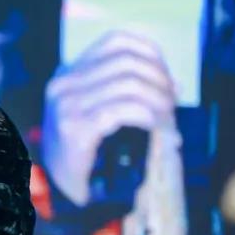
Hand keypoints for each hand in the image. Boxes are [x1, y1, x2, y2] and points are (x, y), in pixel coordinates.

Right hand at [41, 30, 176, 205]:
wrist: (60, 192)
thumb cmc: (85, 154)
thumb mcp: (96, 112)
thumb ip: (123, 92)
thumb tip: (174, 84)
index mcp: (68, 74)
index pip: (116, 42)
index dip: (151, 54)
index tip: (168, 79)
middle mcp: (64, 84)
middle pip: (127, 62)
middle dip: (159, 80)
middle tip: (173, 104)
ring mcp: (67, 105)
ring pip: (129, 84)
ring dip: (158, 100)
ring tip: (168, 119)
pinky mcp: (75, 128)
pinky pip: (123, 110)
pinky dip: (149, 117)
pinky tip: (157, 129)